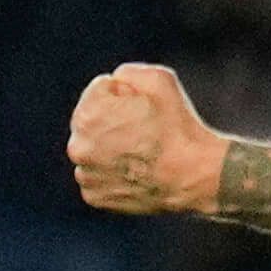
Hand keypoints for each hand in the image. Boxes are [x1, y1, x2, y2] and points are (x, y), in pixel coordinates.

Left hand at [69, 62, 225, 216]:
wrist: (193, 174)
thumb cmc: (177, 126)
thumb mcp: (158, 79)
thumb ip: (126, 73)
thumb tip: (113, 84)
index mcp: (87, 115)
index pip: (99, 91)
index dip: (125, 95)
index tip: (144, 110)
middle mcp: (78, 147)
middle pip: (92, 121)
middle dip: (112, 121)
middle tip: (144, 131)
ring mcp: (85, 174)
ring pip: (93, 150)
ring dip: (109, 148)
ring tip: (141, 153)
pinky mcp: (94, 196)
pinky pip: (98, 176)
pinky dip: (112, 173)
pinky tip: (135, 171)